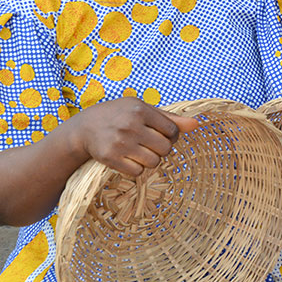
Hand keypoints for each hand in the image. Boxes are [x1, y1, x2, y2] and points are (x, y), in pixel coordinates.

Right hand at [67, 98, 188, 175]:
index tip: (162, 135)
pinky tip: (128, 159)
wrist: (84, 128)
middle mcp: (131, 125)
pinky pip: (137, 172)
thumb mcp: (142, 109)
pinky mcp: (110, 158)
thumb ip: (169, 118)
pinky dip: (136, 169)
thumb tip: (197, 124)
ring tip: (140, 151)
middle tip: (150, 145)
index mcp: (140, 109)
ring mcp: (120, 142)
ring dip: (150, 160)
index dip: (172, 136)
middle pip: (165, 148)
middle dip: (162, 149)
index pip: (173, 130)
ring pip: (153, 162)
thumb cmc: (119, 116)